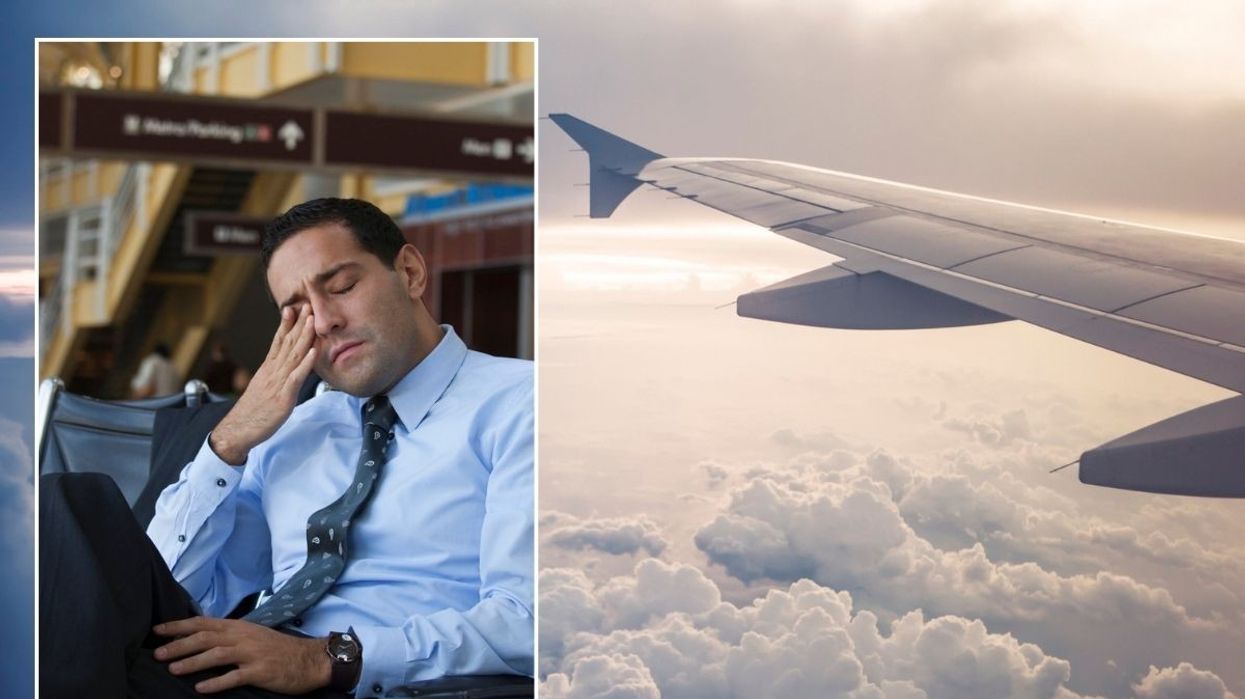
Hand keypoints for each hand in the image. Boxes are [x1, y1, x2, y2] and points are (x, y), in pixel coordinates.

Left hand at [153, 616, 330, 693]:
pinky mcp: (260, 671)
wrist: (309, 659)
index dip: (179, 626)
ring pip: (216, 655)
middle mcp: (243, 637)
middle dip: (179, 644)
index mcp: (239, 627)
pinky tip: (201, 688)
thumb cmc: (278, 649)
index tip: (158, 630)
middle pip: (206, 637)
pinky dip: (217, 682)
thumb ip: (229, 636)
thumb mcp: (253, 635)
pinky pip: (235, 677)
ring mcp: (252, 654)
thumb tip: (201, 639)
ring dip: (193, 662)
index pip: (203, 622)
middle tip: (157, 653)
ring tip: (173, 669)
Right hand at [210, 304, 317, 464]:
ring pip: (292, 355)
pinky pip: (295, 377)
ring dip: (303, 336)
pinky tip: (312, 351)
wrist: (238, 430)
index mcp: (268, 369)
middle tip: (307, 304)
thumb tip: (286, 367)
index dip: (286, 324)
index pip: (278, 342)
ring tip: (312, 320)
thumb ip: (275, 376)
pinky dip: (305, 363)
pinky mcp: (282, 396)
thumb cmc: (253, 412)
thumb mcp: (265, 388)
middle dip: (298, 323)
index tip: (293, 307)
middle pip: (287, 343)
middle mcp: (272, 372)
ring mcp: (277, 383)